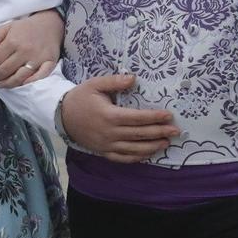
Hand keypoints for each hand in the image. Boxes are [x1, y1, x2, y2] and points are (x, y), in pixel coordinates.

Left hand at [0, 10, 63, 87]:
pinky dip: (30, 82)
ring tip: (2, 85)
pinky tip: (21, 84)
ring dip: (8, 84)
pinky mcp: (49, 62)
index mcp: (12, 41)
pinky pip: (39, 76)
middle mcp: (25, 50)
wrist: (49, 24)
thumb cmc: (25, 28)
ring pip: (20, 77)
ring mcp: (38, 58)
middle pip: (6, 70)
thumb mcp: (5, 28)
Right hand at [58, 73, 178, 161]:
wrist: (62, 116)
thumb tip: (133, 78)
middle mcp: (110, 133)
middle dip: (159, 132)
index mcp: (109, 116)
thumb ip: (115, 81)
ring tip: (166, 143)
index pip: (137, 118)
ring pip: (134, 149)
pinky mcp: (103, 152)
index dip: (154, 117)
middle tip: (175, 131)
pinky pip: (123, 158)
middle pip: (139, 134)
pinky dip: (137, 157)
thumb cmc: (81, 98)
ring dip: (152, 147)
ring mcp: (107, 145)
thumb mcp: (95, 84)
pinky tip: (148, 154)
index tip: (168, 115)